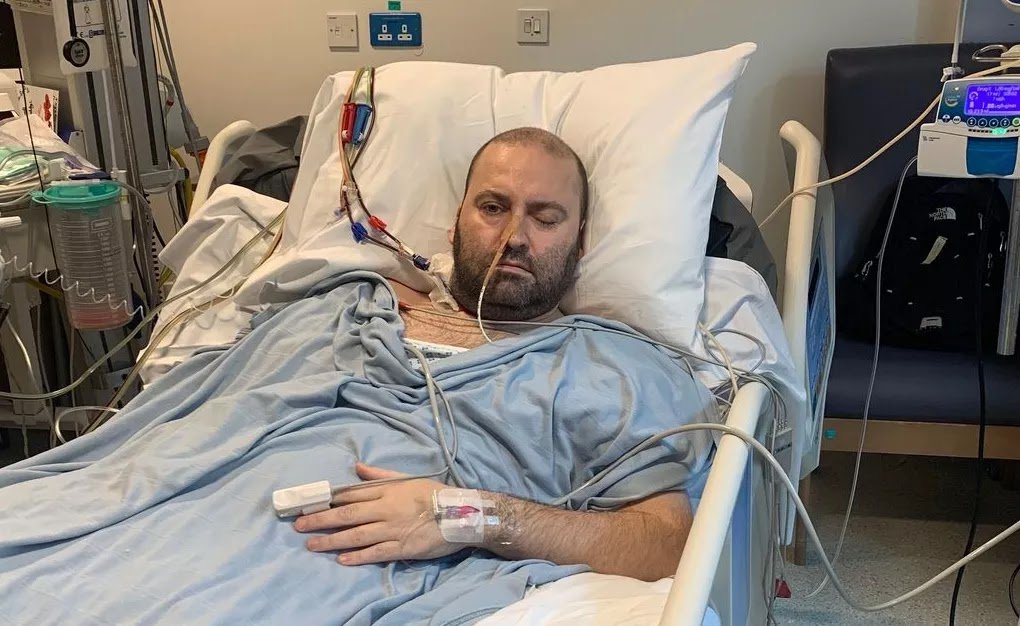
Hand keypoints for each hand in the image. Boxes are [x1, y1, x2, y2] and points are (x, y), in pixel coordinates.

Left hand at [293, 463, 457, 564]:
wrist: (462, 514)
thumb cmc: (434, 494)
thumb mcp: (408, 478)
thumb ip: (381, 475)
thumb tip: (356, 467)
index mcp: (388, 490)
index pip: (352, 494)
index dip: (328, 500)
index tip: (309, 503)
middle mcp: (386, 509)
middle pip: (347, 514)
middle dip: (321, 519)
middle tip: (299, 525)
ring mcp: (393, 529)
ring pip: (357, 535)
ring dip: (332, 540)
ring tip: (312, 544)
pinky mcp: (402, 548)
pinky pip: (376, 552)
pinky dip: (358, 556)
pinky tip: (341, 559)